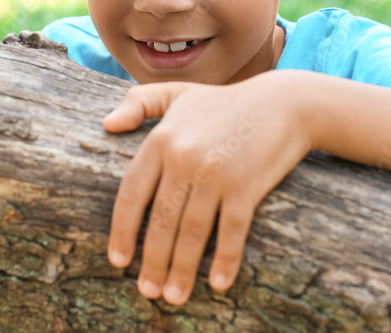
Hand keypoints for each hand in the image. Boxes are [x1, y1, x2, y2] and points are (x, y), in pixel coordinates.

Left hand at [103, 75, 312, 304]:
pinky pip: (231, 231)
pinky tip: (217, 284)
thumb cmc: (225, 103)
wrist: (284, 103)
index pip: (132, 194)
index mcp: (161, 139)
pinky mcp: (246, 185)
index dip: (123, 231)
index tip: (119, 260)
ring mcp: (215, 172)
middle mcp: (184, 156)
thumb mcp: (177, 94)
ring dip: (182, 270)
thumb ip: (138, 103)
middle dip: (153, 261)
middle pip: (161, 220)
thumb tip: (106, 125)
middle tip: (148, 292)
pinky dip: (224, 260)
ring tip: (174, 297)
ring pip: (191, 232)